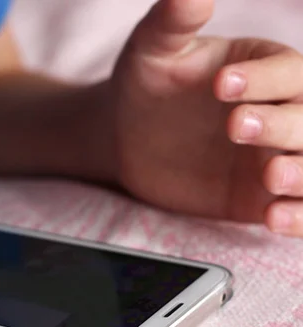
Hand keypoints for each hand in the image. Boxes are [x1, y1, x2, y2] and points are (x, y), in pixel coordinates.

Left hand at [108, 0, 302, 235]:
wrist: (127, 134)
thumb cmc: (147, 84)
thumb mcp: (153, 50)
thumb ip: (172, 23)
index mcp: (267, 68)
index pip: (288, 70)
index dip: (263, 78)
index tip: (219, 86)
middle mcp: (283, 110)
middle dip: (282, 123)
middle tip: (236, 126)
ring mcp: (275, 156)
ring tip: (270, 176)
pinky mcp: (260, 197)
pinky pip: (296, 208)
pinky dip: (297, 215)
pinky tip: (272, 217)